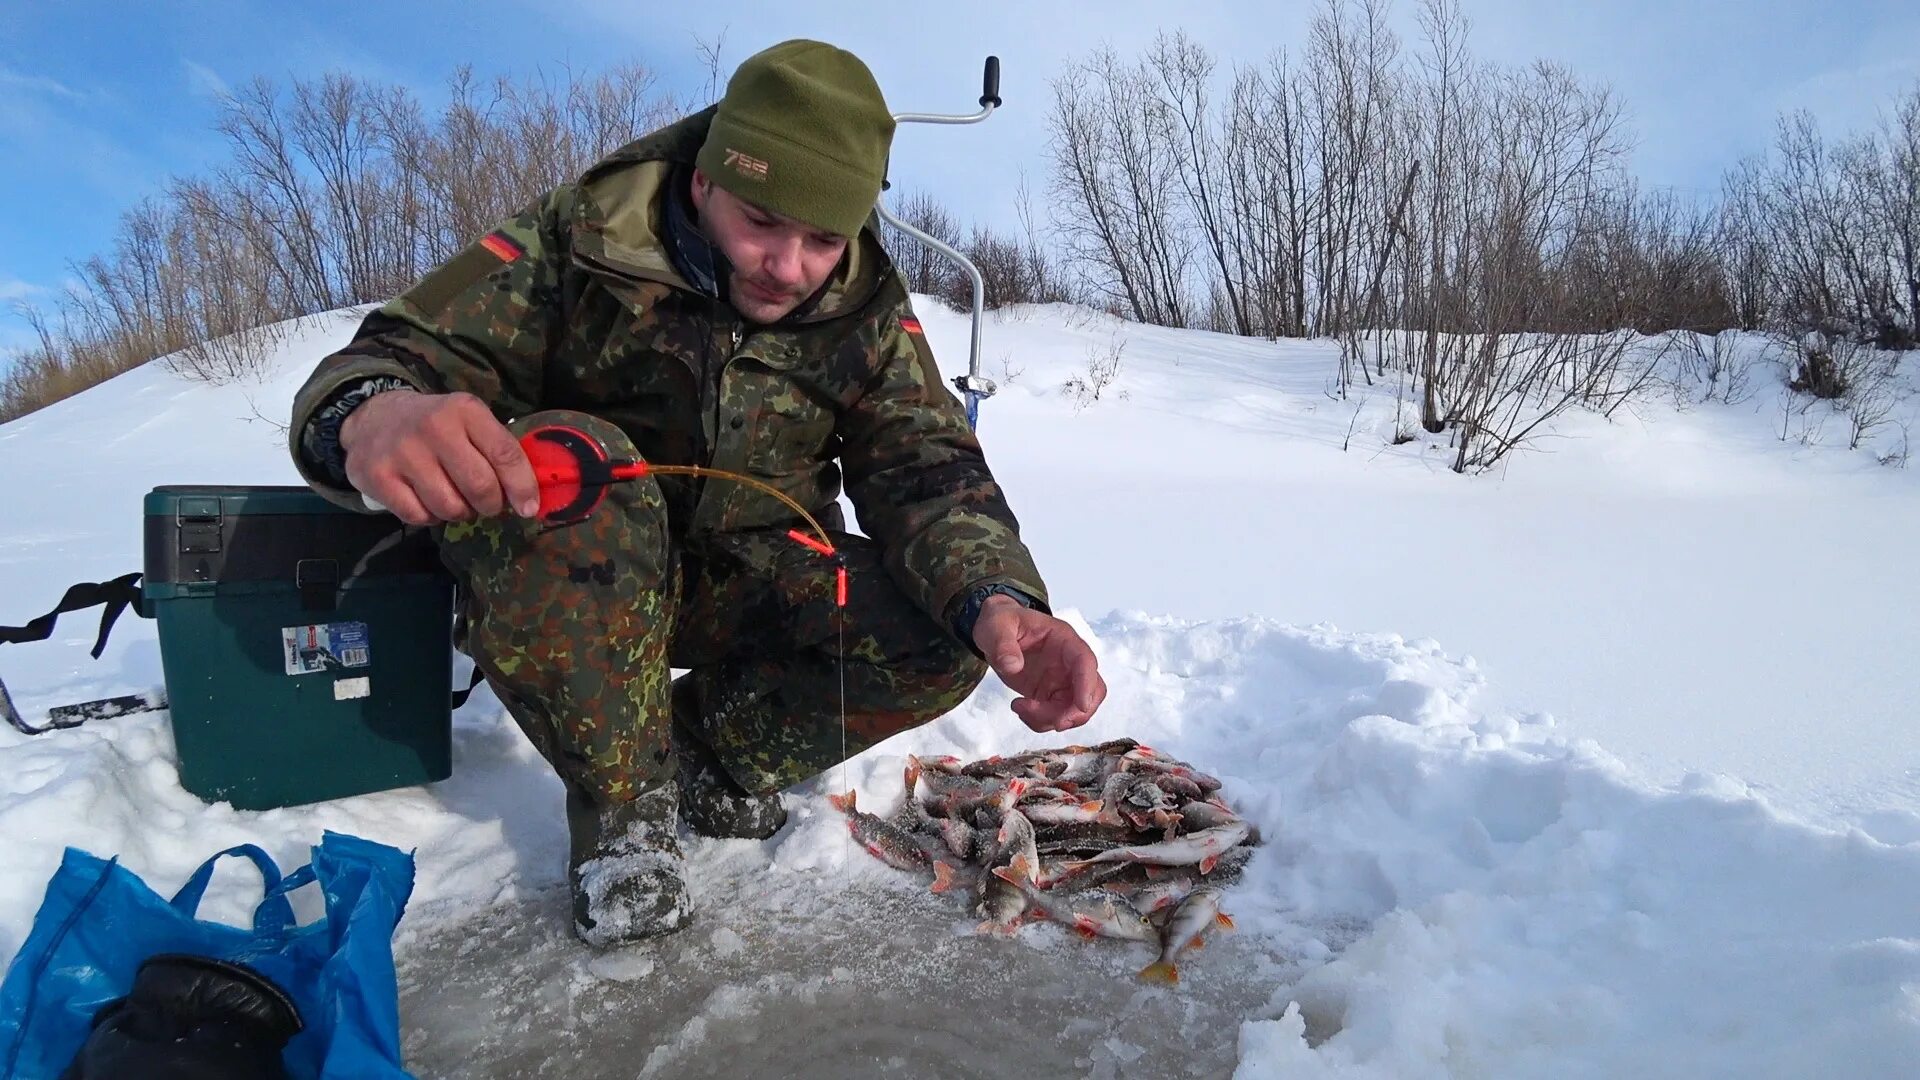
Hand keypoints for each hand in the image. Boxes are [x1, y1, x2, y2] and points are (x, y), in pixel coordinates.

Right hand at [338, 390, 540, 525]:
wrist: (374, 417)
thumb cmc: (435, 425)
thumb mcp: (469, 422)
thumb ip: (498, 451)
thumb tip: (528, 498)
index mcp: (464, 411)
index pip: (505, 454)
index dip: (523, 487)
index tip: (529, 508)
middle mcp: (434, 428)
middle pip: (480, 487)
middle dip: (491, 505)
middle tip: (486, 503)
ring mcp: (403, 453)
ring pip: (450, 507)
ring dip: (460, 512)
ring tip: (454, 498)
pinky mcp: (378, 477)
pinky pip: (419, 517)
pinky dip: (430, 517)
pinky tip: (426, 500)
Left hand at [970, 595, 1106, 732]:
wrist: (995, 632)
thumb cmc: (1002, 622)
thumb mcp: (996, 625)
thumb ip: (1003, 643)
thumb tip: (1014, 666)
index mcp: (1063, 640)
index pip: (1085, 661)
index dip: (1087, 684)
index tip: (1081, 706)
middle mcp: (1069, 662)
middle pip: (1091, 691)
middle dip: (1076, 712)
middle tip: (1052, 722)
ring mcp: (1061, 680)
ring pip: (1074, 709)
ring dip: (1051, 719)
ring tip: (1019, 707)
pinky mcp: (1050, 695)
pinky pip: (1056, 715)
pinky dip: (1041, 721)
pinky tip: (1019, 708)